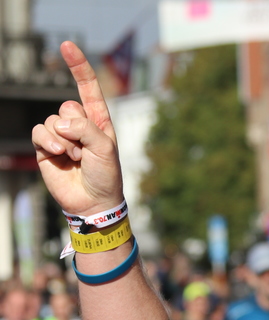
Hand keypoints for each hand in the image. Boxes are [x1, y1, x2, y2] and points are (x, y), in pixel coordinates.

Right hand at [31, 42, 123, 216]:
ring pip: (52, 120)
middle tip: (85, 150)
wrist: (92, 202)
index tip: (67, 45)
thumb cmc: (106, 175)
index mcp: (98, 120)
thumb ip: (85, 128)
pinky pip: (39, 131)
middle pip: (67, 106)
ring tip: (75, 158)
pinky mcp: (45, 146)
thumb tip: (60, 122)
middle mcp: (78, 124)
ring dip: (64, 140)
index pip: (87, 88)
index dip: (78, 66)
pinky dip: (48, 141)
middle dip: (76, 128)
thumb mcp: (104, 148)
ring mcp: (60, 135)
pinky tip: (58, 155)